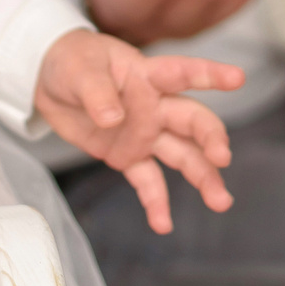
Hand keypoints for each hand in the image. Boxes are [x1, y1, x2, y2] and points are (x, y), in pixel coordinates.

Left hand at [34, 29, 243, 235]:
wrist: (47, 80)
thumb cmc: (71, 61)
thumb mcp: (79, 69)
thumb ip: (97, 92)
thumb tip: (113, 118)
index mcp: (145, 74)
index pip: (181, 72)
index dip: (209, 73)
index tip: (237, 77)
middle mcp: (153, 105)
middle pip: (191, 119)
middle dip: (210, 138)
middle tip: (222, 158)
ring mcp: (143, 133)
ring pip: (181, 154)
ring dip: (202, 176)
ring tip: (220, 202)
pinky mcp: (127, 156)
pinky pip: (147, 180)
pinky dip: (156, 202)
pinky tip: (163, 224)